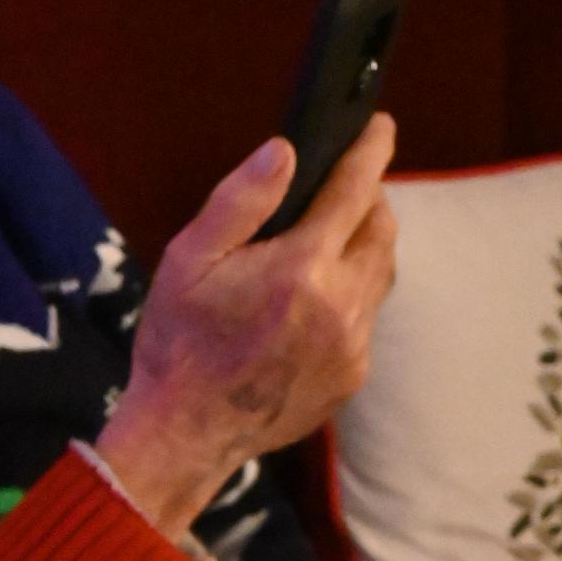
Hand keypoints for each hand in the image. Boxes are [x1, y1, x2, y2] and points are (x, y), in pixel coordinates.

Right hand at [97, 114, 397, 535]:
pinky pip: (366, 317)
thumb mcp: (189, 259)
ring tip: (330, 237)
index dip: (370, 151)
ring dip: (364, 246)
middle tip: (346, 185)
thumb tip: (285, 151)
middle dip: (370, 198)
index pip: (355, 190)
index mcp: (301, 268)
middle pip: (382, 230)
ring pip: (381, 274)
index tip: (380, 125)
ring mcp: (353, 345)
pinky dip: (351, 293)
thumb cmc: (179, 342)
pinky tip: (313, 301)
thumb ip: (242, 201)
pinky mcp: (353, 375)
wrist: (184, 435)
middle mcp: (341, 305)